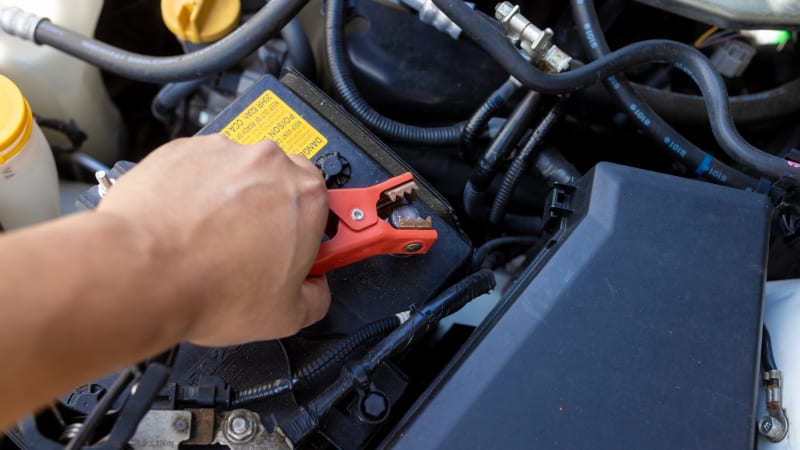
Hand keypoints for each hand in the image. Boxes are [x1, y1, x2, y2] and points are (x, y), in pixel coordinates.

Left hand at [97, 134, 330, 345]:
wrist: (140, 273)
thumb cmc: (208, 287)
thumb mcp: (287, 316)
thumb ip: (316, 297)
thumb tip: (315, 291)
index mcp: (306, 195)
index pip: (327, 202)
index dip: (311, 229)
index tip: (301, 243)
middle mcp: (269, 163)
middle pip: (282, 182)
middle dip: (272, 210)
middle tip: (252, 248)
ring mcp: (223, 152)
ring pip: (238, 173)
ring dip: (232, 199)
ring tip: (211, 241)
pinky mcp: (181, 150)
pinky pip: (197, 169)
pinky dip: (194, 191)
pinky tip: (185, 226)